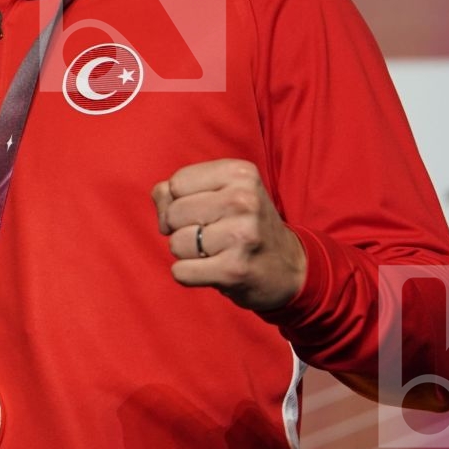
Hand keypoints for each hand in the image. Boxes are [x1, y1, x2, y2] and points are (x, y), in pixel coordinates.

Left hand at [149, 159, 306, 311]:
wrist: (290, 268)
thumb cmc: (244, 225)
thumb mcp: (222, 193)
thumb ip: (180, 188)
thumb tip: (159, 195)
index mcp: (241, 173)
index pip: (176, 183)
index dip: (179, 201)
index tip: (204, 211)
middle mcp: (244, 200)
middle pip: (173, 214)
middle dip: (181, 228)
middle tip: (212, 235)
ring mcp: (241, 236)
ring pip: (175, 243)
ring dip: (187, 253)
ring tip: (216, 252)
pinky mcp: (234, 270)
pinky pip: (181, 272)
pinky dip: (189, 274)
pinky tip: (213, 270)